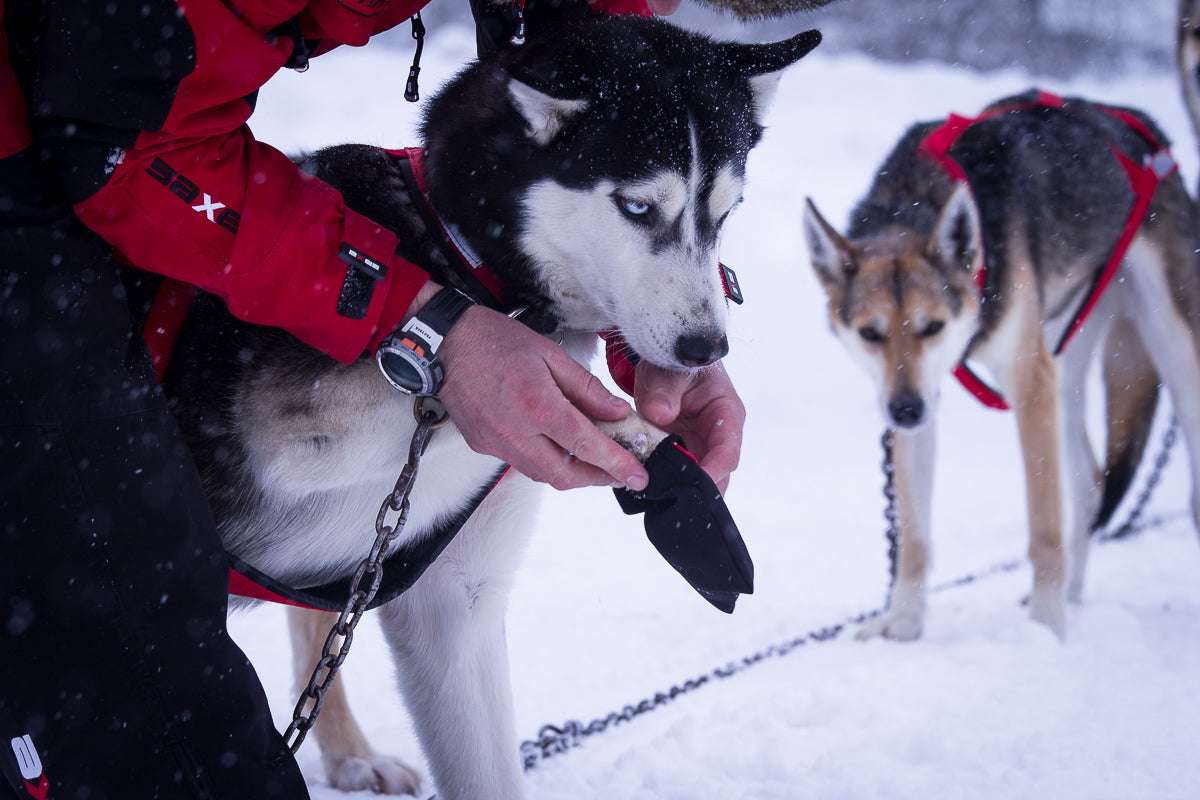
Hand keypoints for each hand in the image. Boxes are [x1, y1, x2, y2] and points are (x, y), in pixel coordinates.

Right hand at [436, 305, 649, 490]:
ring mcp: (495, 443)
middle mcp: (515, 431)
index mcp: (537, 404)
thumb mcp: (551, 354)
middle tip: (619, 472)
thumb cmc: (496, 341)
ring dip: (571, 472)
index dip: (616, 464)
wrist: (445, 344)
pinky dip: (544, 460)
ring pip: (542, 474)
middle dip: (596, 478)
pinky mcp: (482, 446)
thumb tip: (617, 412)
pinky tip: (555, 445)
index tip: (638, 476)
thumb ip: (586, 388)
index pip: (586, 446)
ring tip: (592, 459)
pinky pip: (520, 463)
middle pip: (564, 475)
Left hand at [632, 360, 744, 493]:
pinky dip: (663, 486)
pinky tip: (648, 496)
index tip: (693, 485)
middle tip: (674, 505)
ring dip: (679, 493)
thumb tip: (660, 414)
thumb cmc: (674, 364)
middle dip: (696, 492)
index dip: (713, 471)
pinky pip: (675, 477)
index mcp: (726, 414)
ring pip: (696, 482)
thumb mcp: (669, 370)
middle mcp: (718, 437)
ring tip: (660, 506)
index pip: (727, 451)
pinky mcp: (681, 456)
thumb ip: (664, 390)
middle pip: (716, 475)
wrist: (663, 367)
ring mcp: (699, 449)